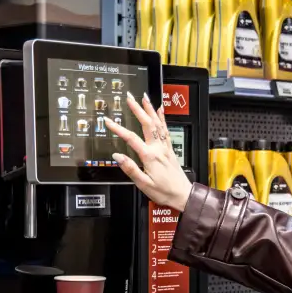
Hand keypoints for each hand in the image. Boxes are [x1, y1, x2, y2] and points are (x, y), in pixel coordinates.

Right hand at [106, 92, 193, 212]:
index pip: (131, 138)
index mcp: (150, 157)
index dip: (118, 129)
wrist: (183, 195)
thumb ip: (130, 169)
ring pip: (158, 123)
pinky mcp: (170, 149)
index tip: (108, 121)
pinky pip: (166, 129)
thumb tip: (117, 156)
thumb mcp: (144, 184)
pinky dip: (162, 118)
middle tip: (129, 97)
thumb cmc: (164, 191)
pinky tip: (160, 109)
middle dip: (137, 109)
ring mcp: (165, 147)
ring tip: (144, 97)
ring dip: (150, 109)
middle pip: (147, 124)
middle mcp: (158, 148)